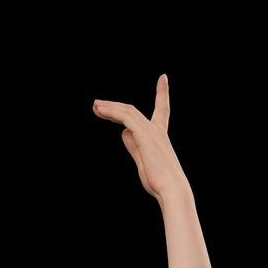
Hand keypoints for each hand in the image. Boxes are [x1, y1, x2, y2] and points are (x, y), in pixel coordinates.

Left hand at [92, 74, 187, 201]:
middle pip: (133, 111)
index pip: (162, 109)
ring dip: (110, 108)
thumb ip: (133, 146)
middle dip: (115, 106)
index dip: (162, 93)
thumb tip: (124, 132)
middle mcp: (156, 130)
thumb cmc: (159, 181)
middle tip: (98, 104)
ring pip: (127, 112)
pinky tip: (101, 111)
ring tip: (96, 106)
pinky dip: (113, 112)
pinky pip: (125, 118)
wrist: (171, 189)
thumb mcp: (143, 161)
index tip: (163, 78)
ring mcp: (151, 131)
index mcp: (160, 136)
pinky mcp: (144, 135)